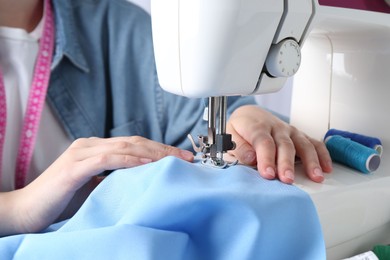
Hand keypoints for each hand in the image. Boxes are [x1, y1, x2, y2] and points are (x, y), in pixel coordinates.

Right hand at [1, 136, 193, 235]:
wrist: (26, 211)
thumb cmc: (62, 201)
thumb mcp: (96, 187)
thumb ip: (116, 179)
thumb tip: (146, 181)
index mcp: (95, 148)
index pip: (134, 144)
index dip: (160, 149)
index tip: (182, 158)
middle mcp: (89, 145)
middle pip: (134, 142)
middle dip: (163, 149)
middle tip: (187, 157)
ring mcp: (81, 153)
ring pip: (124, 147)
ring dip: (153, 153)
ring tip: (174, 160)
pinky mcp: (74, 167)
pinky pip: (107, 159)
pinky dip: (129, 161)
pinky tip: (147, 165)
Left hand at [226, 105, 331, 183]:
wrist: (250, 115)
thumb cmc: (240, 129)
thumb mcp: (230, 135)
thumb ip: (239, 147)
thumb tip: (250, 158)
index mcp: (256, 126)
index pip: (263, 142)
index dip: (266, 158)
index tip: (267, 173)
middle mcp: (275, 127)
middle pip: (284, 145)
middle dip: (287, 163)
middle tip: (287, 179)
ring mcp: (289, 131)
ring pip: (302, 143)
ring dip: (310, 160)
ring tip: (315, 176)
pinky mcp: (299, 135)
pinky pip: (313, 143)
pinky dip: (322, 155)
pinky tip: (326, 168)